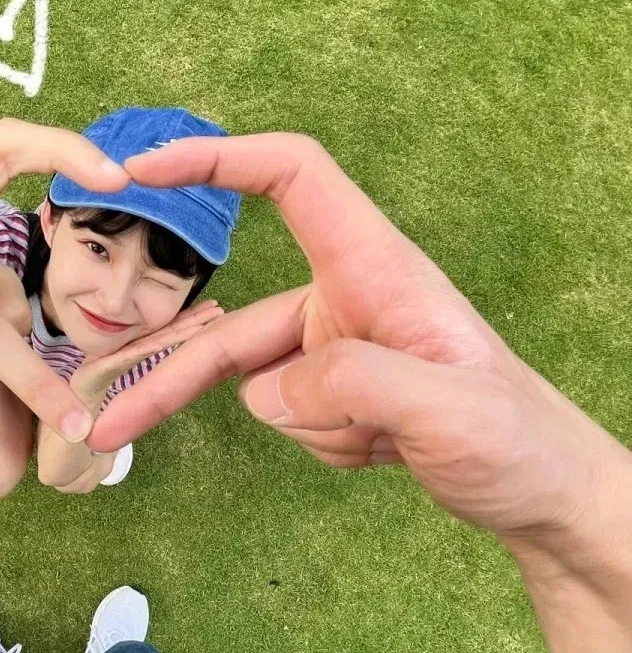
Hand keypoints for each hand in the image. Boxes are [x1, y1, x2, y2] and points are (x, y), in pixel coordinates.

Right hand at [89, 133, 631, 545]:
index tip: (145, 171)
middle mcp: (345, 299)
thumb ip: (354, 384)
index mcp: (375, 268)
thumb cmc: (518, 439)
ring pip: (259, 384)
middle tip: (110, 426)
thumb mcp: (451, 410)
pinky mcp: (333, 393)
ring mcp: (334, 349)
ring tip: (375, 445)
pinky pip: (286, 417)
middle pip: (232, 326)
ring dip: (306, 427)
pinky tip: (377, 452)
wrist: (542, 494)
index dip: (218, 158)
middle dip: (173, 380)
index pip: (291, 177)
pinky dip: (318, 444)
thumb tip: (264, 392)